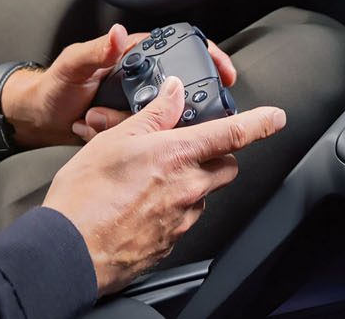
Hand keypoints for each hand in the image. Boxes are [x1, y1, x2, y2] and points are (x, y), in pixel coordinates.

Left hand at [1, 24, 237, 148]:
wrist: (38, 122)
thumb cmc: (52, 87)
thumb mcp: (72, 65)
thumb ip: (96, 50)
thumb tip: (120, 35)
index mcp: (135, 54)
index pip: (183, 48)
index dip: (210, 58)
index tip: (225, 74)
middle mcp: (144, 77)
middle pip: (179, 88)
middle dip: (170, 106)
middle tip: (158, 115)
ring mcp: (140, 102)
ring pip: (163, 116)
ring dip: (140, 124)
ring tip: (100, 118)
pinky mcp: (134, 126)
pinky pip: (147, 134)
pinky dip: (129, 137)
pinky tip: (99, 129)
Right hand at [43, 77, 286, 294]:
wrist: (68, 252)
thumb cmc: (84, 197)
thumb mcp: (115, 140)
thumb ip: (153, 115)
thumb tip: (173, 93)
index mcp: (179, 155)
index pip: (234, 134)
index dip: (260, 123)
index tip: (276, 117)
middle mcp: (189, 187)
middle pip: (225, 166)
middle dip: (215, 154)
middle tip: (185, 148)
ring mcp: (183, 217)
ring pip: (204, 192)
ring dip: (190, 182)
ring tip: (149, 180)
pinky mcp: (173, 240)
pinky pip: (185, 217)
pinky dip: (172, 207)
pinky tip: (141, 205)